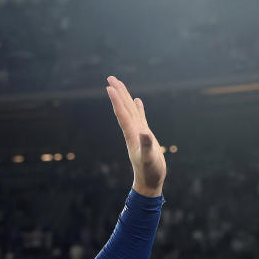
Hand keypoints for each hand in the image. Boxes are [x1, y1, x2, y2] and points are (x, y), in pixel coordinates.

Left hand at [106, 75, 165, 196]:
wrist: (149, 181)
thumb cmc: (149, 171)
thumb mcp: (149, 159)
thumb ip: (146, 146)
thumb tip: (144, 132)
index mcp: (132, 134)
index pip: (122, 114)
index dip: (116, 100)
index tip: (109, 87)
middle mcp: (132, 130)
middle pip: (123, 108)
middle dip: (117, 92)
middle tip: (110, 78)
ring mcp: (138, 132)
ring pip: (130, 109)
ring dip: (124, 97)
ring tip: (119, 84)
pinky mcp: (144, 135)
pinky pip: (140, 117)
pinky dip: (138, 108)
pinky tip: (137, 100)